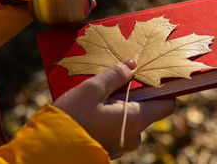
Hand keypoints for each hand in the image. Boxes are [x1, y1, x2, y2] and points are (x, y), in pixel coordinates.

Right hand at [53, 60, 175, 158]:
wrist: (49, 151)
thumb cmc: (72, 119)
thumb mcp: (91, 90)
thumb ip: (114, 75)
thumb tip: (132, 64)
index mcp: (136, 120)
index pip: (167, 104)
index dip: (165, 88)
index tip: (155, 74)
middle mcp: (134, 135)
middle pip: (146, 108)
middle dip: (134, 93)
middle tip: (117, 79)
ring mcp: (121, 143)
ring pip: (129, 117)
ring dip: (119, 103)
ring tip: (100, 93)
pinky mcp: (109, 146)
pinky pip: (118, 126)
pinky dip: (111, 115)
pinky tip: (94, 107)